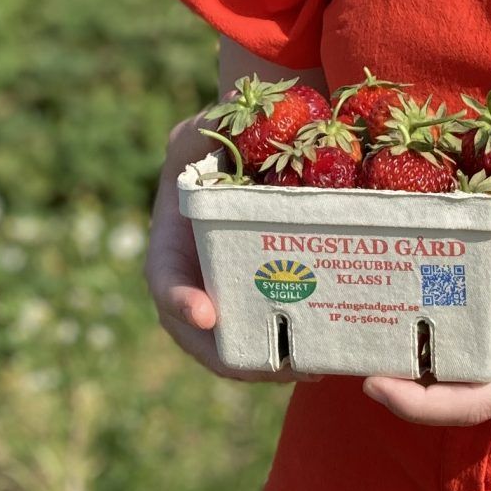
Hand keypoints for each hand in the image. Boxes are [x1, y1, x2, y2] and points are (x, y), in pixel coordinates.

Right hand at [144, 112, 290, 384]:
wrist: (246, 160)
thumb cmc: (217, 143)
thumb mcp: (204, 131)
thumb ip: (207, 129)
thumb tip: (219, 121)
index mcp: (171, 244)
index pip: (164, 281)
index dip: (180, 301)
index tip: (206, 315)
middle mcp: (193, 281)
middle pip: (201, 337)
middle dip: (233, 358)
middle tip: (275, 367)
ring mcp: (225, 298)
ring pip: (235, 349)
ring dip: (268, 367)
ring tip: (311, 368)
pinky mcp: (258, 304)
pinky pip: (267, 339)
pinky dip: (289, 356)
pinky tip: (326, 358)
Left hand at [363, 141, 490, 425]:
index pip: (474, 402)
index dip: (419, 401)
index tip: (371, 381)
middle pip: (460, 401)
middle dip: (406, 383)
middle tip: (351, 343)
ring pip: (471, 387)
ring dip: (424, 370)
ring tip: (371, 330)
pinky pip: (485, 365)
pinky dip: (450, 352)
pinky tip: (419, 315)